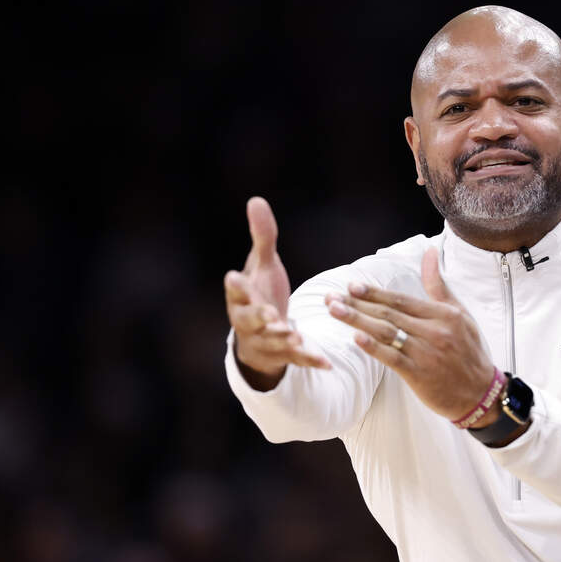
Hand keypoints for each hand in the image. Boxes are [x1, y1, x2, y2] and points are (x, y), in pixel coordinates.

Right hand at [224, 197, 329, 389]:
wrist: (260, 334)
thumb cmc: (260, 293)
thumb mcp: (263, 266)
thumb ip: (262, 237)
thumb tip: (256, 200)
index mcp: (243, 296)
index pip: (236, 289)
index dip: (236, 284)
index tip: (233, 276)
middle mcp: (249, 320)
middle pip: (249, 319)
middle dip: (259, 317)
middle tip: (268, 314)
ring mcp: (265, 339)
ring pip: (271, 341)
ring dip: (282, 339)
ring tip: (294, 336)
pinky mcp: (283, 354)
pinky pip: (296, 358)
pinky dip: (310, 359)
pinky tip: (327, 361)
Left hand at [324, 247, 497, 422]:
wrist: (481, 393)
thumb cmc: (469, 352)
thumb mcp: (459, 314)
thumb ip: (439, 285)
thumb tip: (428, 252)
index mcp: (443, 315)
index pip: (401, 300)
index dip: (375, 293)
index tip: (352, 286)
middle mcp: (434, 331)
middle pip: (389, 314)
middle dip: (357, 304)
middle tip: (331, 297)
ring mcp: (427, 353)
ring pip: (386, 333)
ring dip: (358, 320)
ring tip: (335, 311)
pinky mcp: (420, 374)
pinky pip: (393, 358)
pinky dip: (374, 347)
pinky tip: (356, 337)